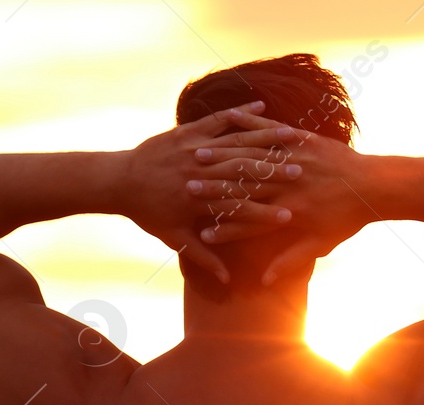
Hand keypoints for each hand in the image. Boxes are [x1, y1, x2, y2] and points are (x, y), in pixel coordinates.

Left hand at [120, 102, 301, 282]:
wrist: (119, 181)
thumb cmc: (148, 213)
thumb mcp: (175, 239)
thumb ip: (203, 258)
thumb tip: (226, 279)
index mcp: (201, 202)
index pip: (241, 209)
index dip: (266, 213)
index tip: (292, 217)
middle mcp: (201, 172)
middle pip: (245, 171)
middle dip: (276, 171)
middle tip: (304, 172)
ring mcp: (195, 148)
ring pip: (237, 141)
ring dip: (266, 137)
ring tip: (295, 136)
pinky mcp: (189, 131)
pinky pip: (220, 119)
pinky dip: (241, 113)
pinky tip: (262, 106)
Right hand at [187, 127, 373, 284]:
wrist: (375, 186)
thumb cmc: (347, 219)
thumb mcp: (319, 245)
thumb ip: (289, 262)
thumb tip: (264, 282)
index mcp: (288, 212)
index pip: (249, 221)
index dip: (223, 226)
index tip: (200, 231)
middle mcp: (288, 185)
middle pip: (242, 187)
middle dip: (211, 188)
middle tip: (184, 188)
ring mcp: (295, 159)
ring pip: (252, 157)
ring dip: (222, 155)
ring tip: (196, 156)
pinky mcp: (303, 140)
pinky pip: (272, 130)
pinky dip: (250, 124)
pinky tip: (228, 120)